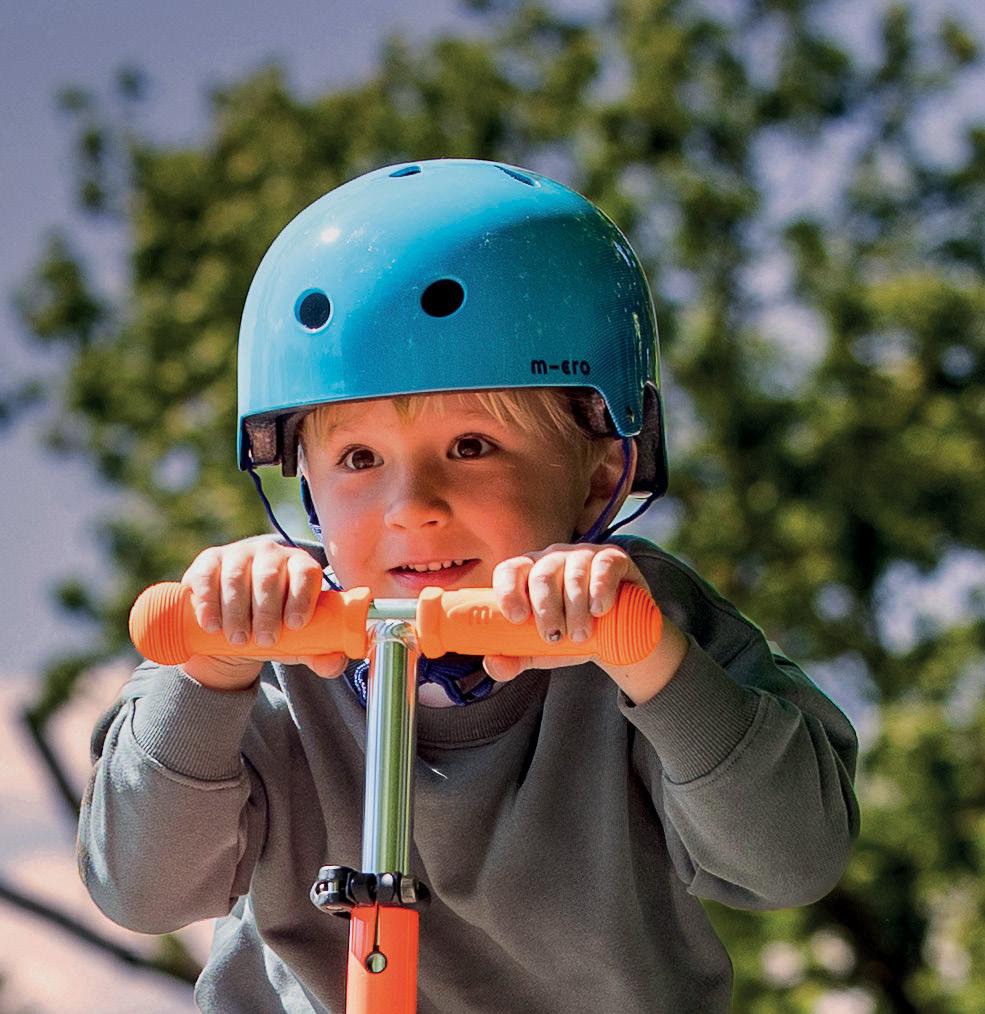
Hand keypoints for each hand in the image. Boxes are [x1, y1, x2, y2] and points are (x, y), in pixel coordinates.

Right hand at [179, 536, 347, 689]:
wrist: (237, 625)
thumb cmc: (276, 627)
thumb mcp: (299, 641)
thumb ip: (320, 653)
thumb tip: (334, 665)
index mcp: (299, 565)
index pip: (306, 572)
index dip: (302, 597)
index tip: (295, 625)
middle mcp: (270, 553)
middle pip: (269, 576)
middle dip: (267, 611)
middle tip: (266, 641)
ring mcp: (238, 554)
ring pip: (237, 577)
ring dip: (237, 611)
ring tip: (239, 640)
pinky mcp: (209, 561)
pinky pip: (207, 576)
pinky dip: (208, 601)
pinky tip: (211, 624)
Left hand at [484, 543, 687, 702]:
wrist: (618, 637)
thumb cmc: (569, 636)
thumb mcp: (540, 650)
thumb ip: (514, 658)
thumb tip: (493, 665)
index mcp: (528, 575)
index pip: (509, 571)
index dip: (508, 591)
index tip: (516, 619)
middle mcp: (553, 559)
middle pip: (542, 575)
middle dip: (546, 610)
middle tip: (554, 637)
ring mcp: (583, 555)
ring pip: (573, 575)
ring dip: (575, 609)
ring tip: (580, 635)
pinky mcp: (613, 558)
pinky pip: (603, 567)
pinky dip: (600, 590)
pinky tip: (600, 610)